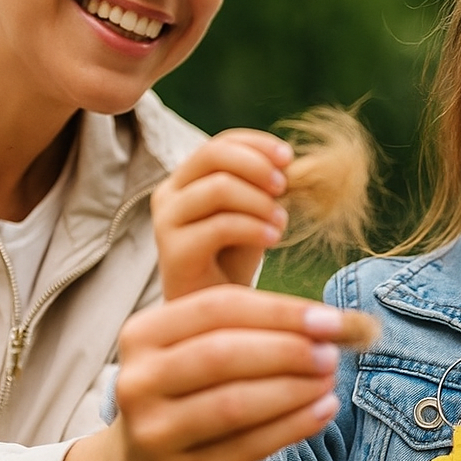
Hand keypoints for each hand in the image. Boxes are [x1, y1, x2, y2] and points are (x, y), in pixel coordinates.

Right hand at [49, 287, 361, 460]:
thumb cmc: (189, 399)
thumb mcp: (200, 355)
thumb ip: (255, 332)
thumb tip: (334, 322)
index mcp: (142, 335)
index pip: (218, 307)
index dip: (281, 310)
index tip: (333, 317)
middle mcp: (138, 381)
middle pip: (222, 353)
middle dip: (288, 350)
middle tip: (332, 352)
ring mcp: (154, 432)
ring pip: (235, 403)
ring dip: (294, 389)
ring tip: (330, 381)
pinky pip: (247, 446)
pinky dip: (293, 426)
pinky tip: (323, 412)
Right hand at [153, 129, 292, 300]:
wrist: (214, 317)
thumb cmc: (233, 262)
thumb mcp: (254, 216)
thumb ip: (266, 189)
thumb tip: (294, 164)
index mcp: (188, 180)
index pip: (220, 144)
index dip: (257, 144)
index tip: (289, 158)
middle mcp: (170, 194)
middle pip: (214, 154)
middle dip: (257, 166)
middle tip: (284, 188)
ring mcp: (166, 220)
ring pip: (219, 188)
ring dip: (260, 202)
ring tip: (280, 223)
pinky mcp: (173, 251)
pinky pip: (220, 225)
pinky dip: (254, 228)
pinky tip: (273, 239)